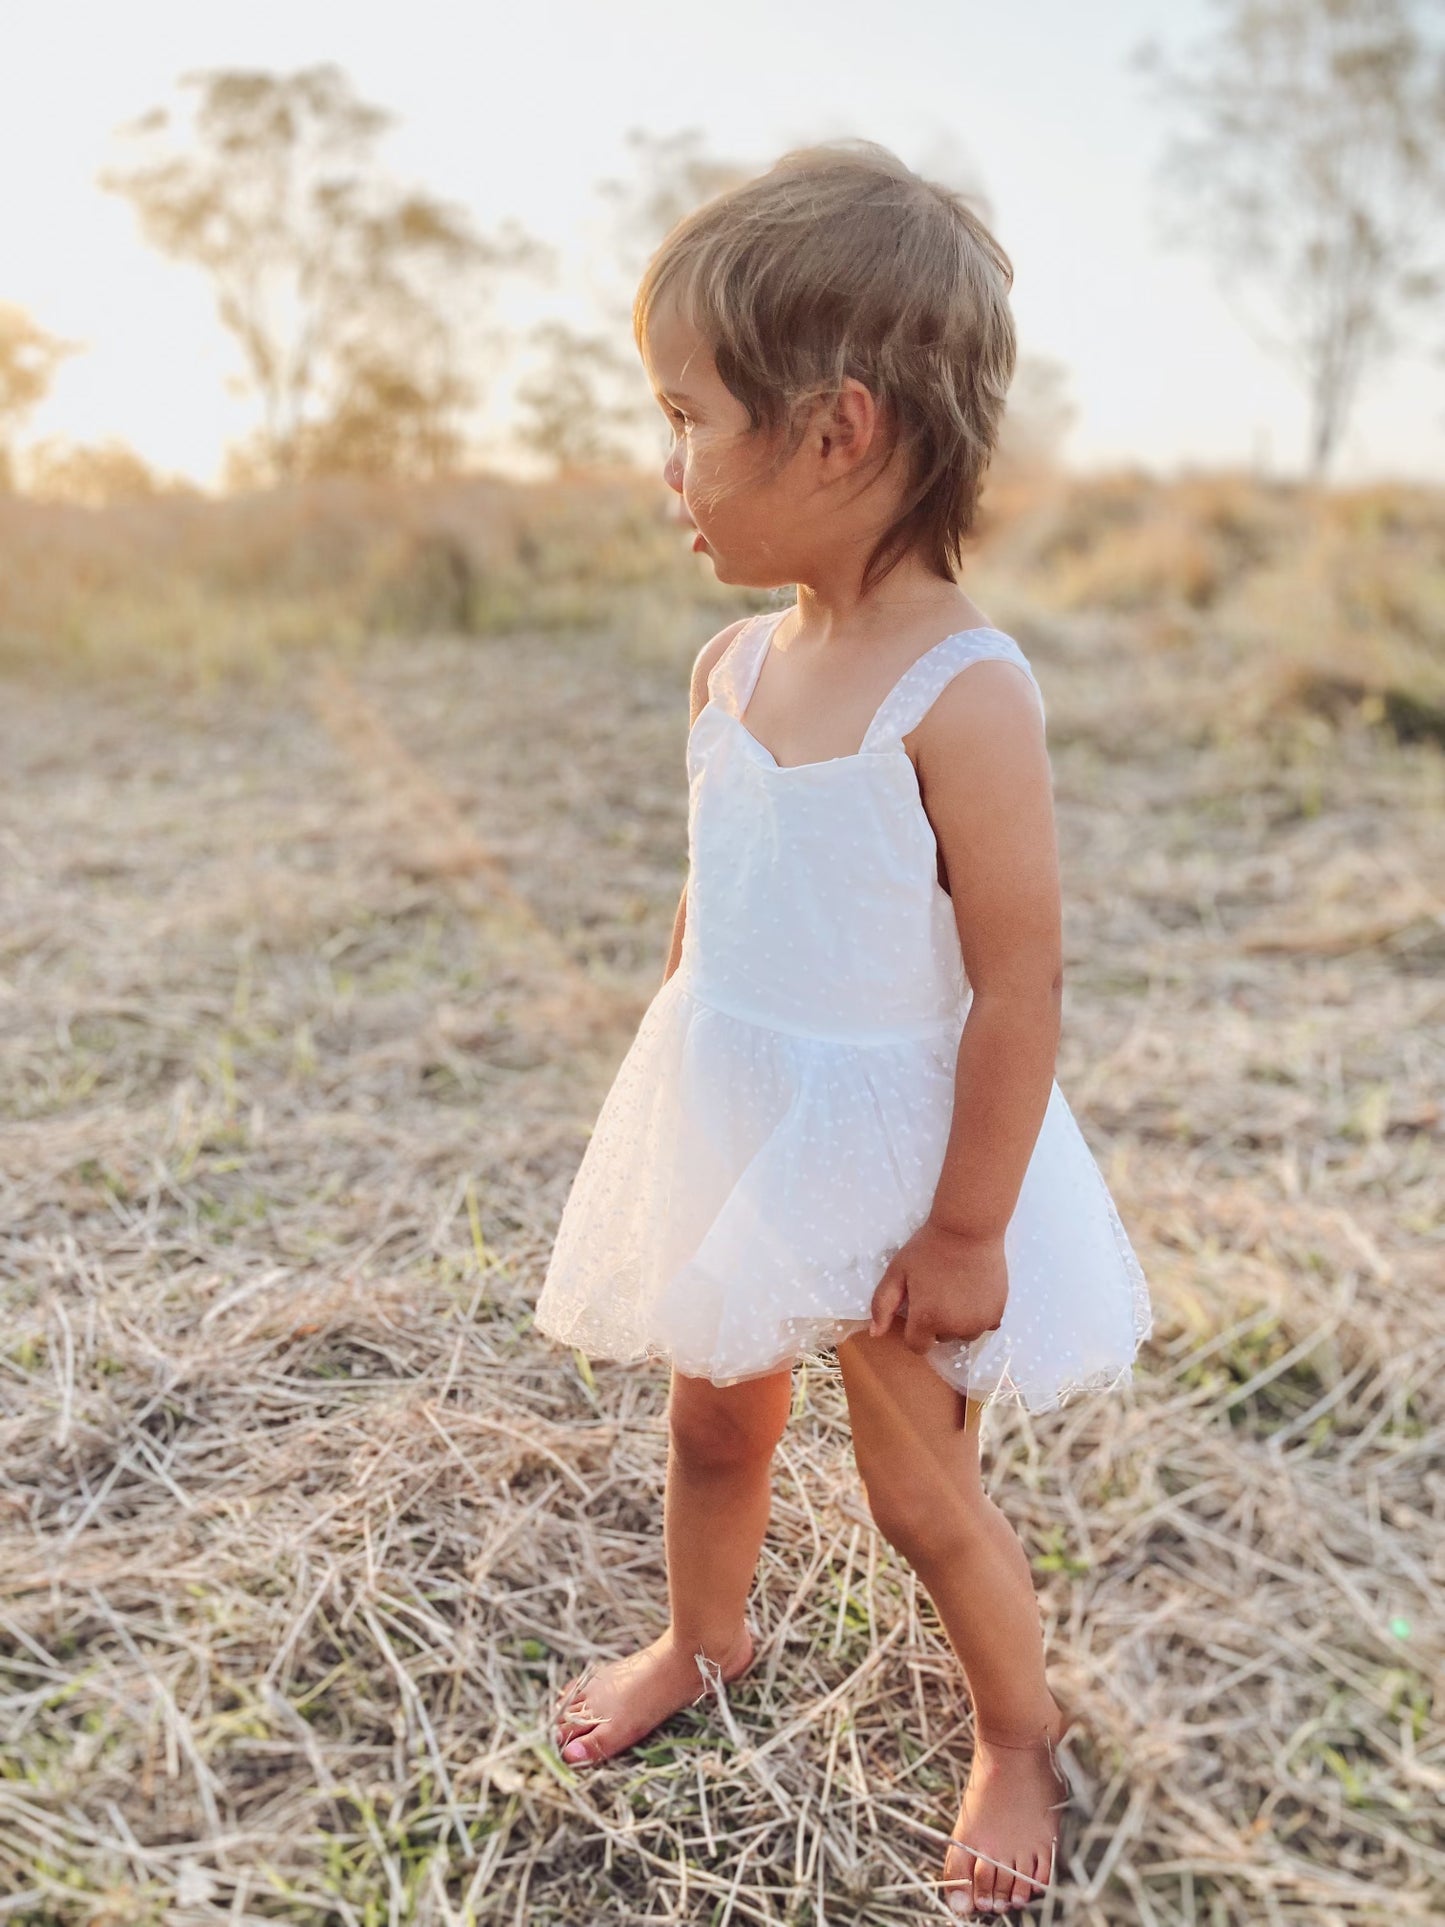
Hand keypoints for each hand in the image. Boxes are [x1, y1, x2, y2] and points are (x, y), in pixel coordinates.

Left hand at [868, 1219, 1007, 1355]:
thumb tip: (875, 1334)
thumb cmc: (928, 1248)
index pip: (917, 1346)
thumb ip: (882, 1305)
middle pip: (941, 1338)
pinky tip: (974, 1292)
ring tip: (956, 1291)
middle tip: (938, 1291)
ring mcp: (980, 1322)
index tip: (918, 1306)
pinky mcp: (998, 1313)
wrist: (969, 1229)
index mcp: (927, 1320)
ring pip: (964, 1334)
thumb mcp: (897, 1272)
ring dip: (959, 1321)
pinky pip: (985, 1325)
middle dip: (936, 1322)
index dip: (914, 1329)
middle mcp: (955, 1328)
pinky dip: (979, 1315)